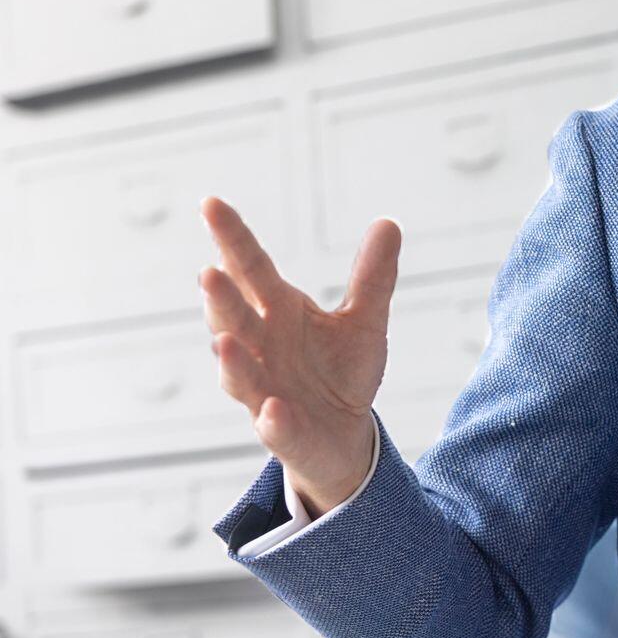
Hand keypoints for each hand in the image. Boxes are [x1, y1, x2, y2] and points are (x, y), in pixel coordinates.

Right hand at [198, 196, 400, 516]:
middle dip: (221, 299)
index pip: (251, 269)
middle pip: (235, 318)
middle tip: (208, 272)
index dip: (231, 239)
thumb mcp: (365, 319)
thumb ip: (373, 276)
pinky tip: (272, 410)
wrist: (345, 435)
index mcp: (280, 313)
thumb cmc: (342, 371)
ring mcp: (266, 391)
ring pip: (240, 373)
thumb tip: (388, 222)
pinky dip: (272, 419)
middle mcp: (262, 348)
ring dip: (231, 360)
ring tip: (223, 341)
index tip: (211, 203)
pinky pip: (273, 427)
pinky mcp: (283, 433)